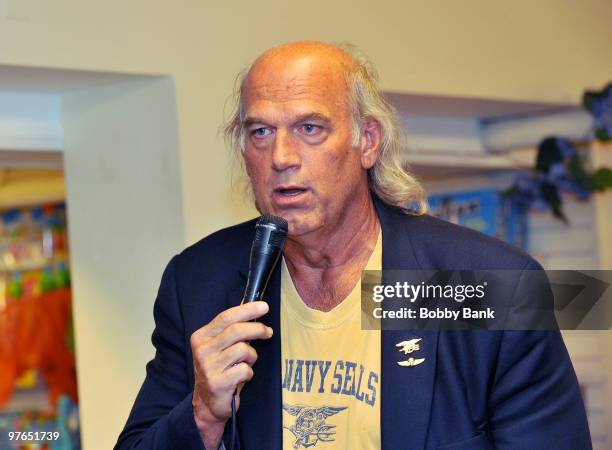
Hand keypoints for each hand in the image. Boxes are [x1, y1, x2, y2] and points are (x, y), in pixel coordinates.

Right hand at [190, 301, 272, 448]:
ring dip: (252, 356)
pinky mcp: (218, 382)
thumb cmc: (218, 370)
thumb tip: (253, 309)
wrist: (207, 403)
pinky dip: (248, 373)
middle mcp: (202, 350)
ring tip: (246, 362)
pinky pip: (245, 370)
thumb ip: (231, 330)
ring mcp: (209, 367)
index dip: (247, 310)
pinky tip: (241, 377)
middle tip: (268, 332)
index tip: (264, 306)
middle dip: (257, 329)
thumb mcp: (219, 347)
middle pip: (236, 331)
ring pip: (243, 350)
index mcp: (201, 337)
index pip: (226, 317)